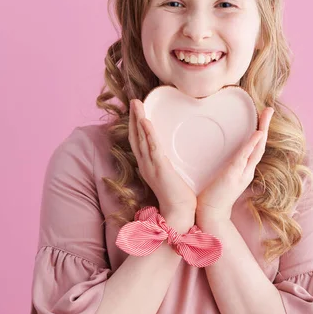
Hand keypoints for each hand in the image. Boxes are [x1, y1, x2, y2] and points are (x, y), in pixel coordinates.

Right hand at [129, 99, 196, 215]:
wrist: (179, 212)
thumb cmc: (179, 196)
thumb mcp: (171, 175)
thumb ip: (169, 164)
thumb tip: (173, 155)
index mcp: (147, 165)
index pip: (138, 141)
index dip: (135, 125)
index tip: (136, 110)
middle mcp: (145, 164)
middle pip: (135, 136)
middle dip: (133, 117)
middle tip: (134, 100)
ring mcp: (151, 166)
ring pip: (141, 138)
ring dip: (138, 119)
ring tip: (136, 104)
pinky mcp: (160, 168)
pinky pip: (152, 147)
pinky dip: (147, 133)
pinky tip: (145, 121)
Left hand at [196, 107, 274, 220]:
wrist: (210, 214)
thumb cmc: (213, 196)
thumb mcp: (222, 178)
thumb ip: (227, 167)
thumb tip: (225, 155)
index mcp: (245, 170)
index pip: (255, 148)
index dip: (260, 132)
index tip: (262, 117)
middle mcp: (247, 170)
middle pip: (260, 145)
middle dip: (265, 126)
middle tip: (270, 109)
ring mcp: (242, 173)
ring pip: (257, 149)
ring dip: (262, 130)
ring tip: (266, 114)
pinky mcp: (234, 175)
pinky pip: (245, 157)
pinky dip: (252, 145)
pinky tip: (257, 134)